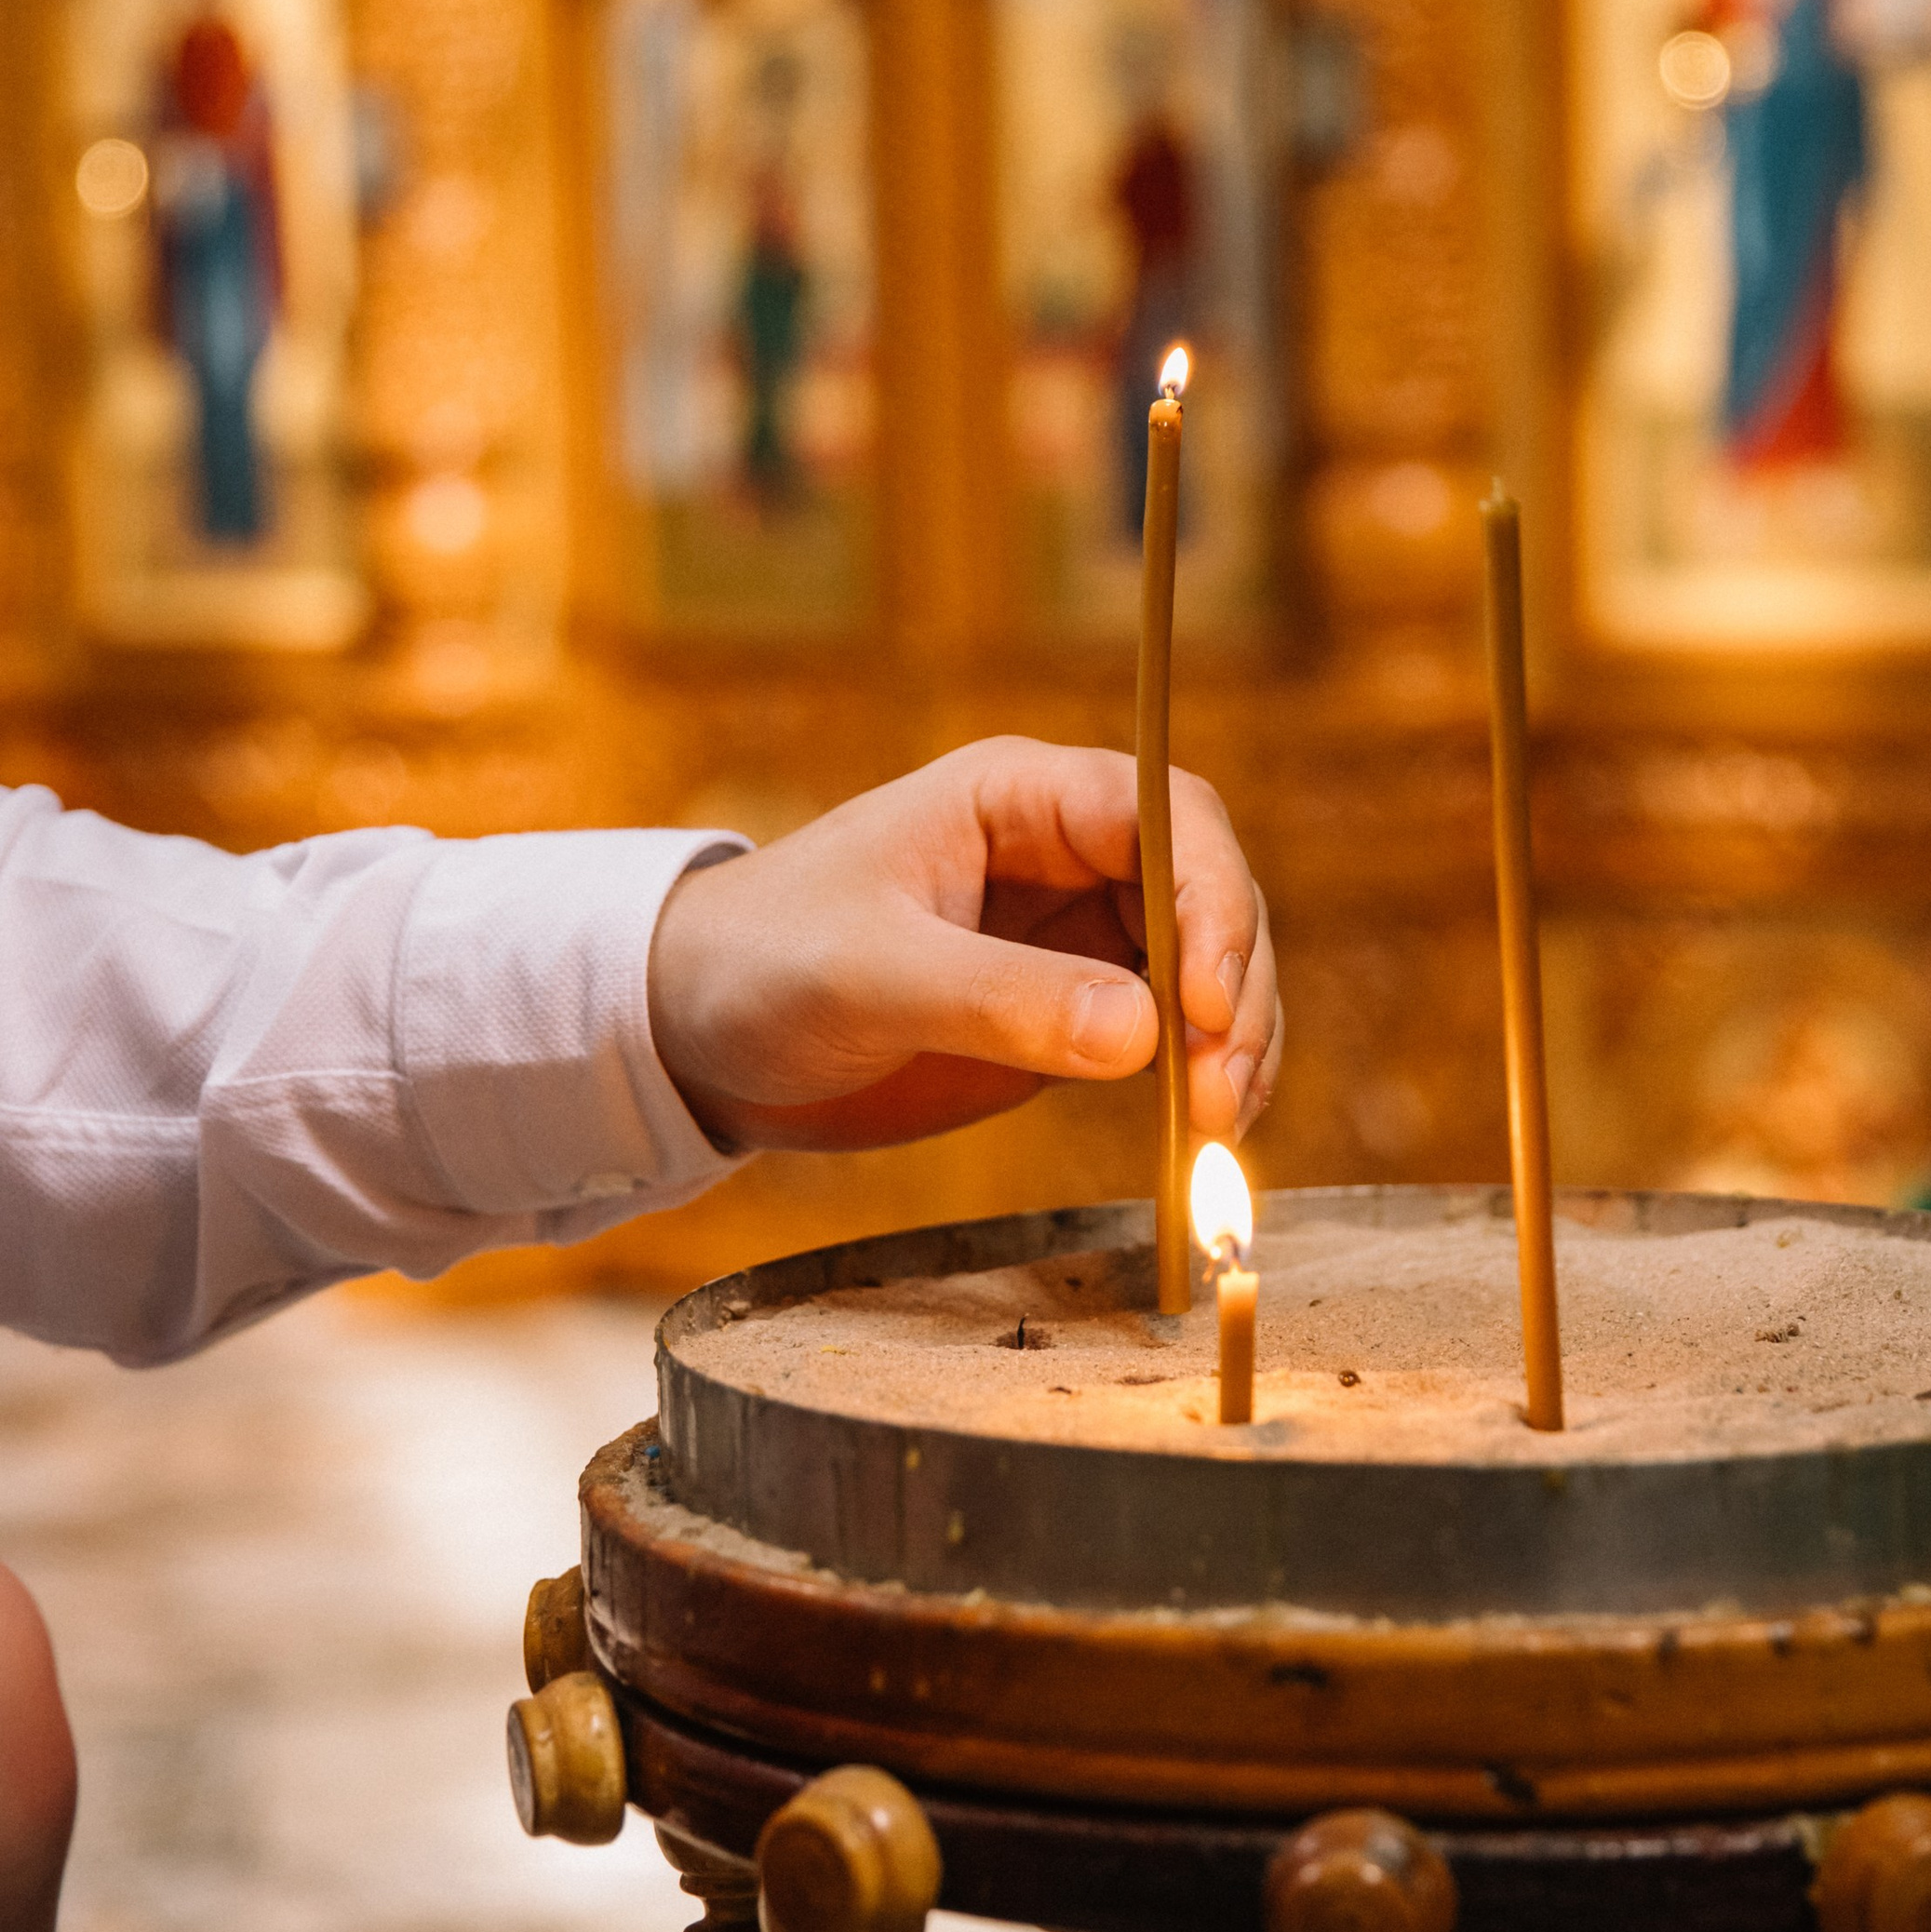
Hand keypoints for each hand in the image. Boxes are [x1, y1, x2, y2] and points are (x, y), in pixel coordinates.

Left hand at [648, 737, 1281, 1153]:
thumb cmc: (760, 962)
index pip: (1167, 814)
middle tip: (1217, 1094)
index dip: (1212, 899)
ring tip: (1216, 1130)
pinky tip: (1200, 1134)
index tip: (1206, 1004)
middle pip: (1210, 894)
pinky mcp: (1073, 1014)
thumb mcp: (870, 974)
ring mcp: (1078, 936)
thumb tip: (1144, 1035)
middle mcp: (1067, 853)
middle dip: (1233, 990)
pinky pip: (1171, 1037)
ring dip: (1232, 1045)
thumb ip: (1001, 998)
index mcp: (1020, 797)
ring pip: (1207, 970)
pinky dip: (1201, 1081)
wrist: (695, 1033)